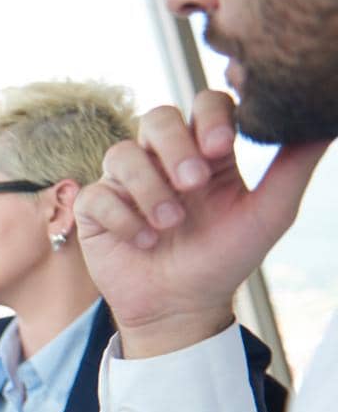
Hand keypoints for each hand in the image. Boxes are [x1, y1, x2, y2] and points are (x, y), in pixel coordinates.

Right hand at [74, 91, 330, 358]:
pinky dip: (122, 217)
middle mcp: (163, 158)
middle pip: (158, 117)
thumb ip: (293, 167)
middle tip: (192, 185)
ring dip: (148, 189)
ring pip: (122, 153)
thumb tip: (322, 125)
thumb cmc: (225, 258)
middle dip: (174, 148)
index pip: (205, 104)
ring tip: (169, 225)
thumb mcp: (269, 214)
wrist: (181, 307)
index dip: (209, 117)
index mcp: (206, 151)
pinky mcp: (96, 207)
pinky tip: (143, 240)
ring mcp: (126, 181)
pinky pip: (97, 194)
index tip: (222, 148)